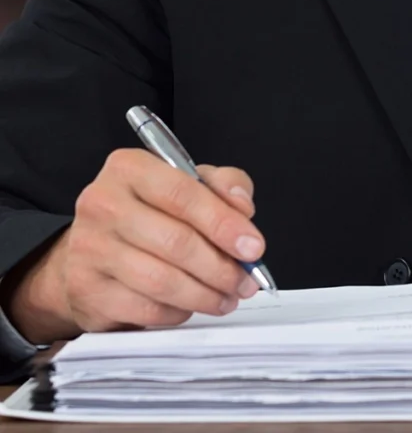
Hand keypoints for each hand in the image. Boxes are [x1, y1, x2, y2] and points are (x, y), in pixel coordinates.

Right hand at [2, 149, 265, 343]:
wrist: (93, 252)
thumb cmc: (151, 214)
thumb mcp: (191, 184)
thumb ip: (224, 185)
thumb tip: (242, 207)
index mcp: (129, 168)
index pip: (183, 194)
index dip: (224, 224)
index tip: (254, 247)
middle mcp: (102, 204)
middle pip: (176, 242)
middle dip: (222, 268)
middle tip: (246, 281)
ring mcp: (89, 249)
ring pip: (162, 281)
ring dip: (206, 295)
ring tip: (227, 297)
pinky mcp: (88, 290)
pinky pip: (146, 308)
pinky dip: (178, 312)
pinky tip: (191, 305)